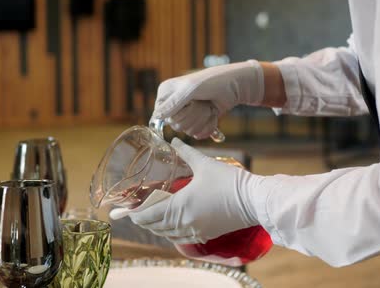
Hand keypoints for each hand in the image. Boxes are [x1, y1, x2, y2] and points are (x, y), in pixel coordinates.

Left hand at [122, 138, 262, 243]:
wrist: (253, 200)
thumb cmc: (229, 181)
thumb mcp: (204, 163)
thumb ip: (186, 152)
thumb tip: (173, 140)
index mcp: (179, 206)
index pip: (148, 215)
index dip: (135, 214)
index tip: (126, 211)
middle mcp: (184, 222)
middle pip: (155, 227)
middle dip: (144, 221)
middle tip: (137, 213)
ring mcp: (196, 231)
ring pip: (167, 235)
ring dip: (157, 228)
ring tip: (152, 218)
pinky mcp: (206, 235)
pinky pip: (181, 238)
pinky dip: (172, 233)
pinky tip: (172, 227)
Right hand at [153, 60, 263, 138]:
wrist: (235, 86)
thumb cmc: (212, 81)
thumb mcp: (191, 89)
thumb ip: (173, 103)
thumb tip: (157, 117)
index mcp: (166, 93)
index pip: (161, 115)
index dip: (176, 113)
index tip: (188, 103)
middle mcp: (174, 104)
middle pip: (176, 125)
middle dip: (193, 115)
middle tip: (201, 102)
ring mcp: (187, 114)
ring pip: (188, 131)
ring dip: (202, 119)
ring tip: (208, 106)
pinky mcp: (198, 122)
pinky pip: (198, 134)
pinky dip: (208, 125)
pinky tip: (213, 114)